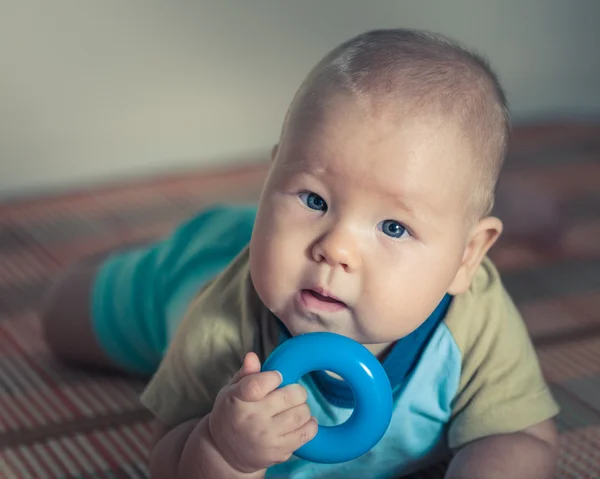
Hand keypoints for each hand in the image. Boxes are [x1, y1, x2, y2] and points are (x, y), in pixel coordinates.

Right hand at [208, 352, 317, 473]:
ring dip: (303, 407)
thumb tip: (252, 356)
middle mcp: (252, 420)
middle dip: (296, 391)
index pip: (257, 385)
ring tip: (295, 407)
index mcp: (238, 401)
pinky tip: (301, 420)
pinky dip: (310, 423)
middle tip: (292, 392)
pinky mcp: (279, 452)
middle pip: (290, 396)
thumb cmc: (231, 415)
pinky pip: (307, 433)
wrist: (226, 454)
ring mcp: (267, 438)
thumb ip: (245, 374)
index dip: (273, 377)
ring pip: (302, 414)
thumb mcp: (231, 392)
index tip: (277, 377)